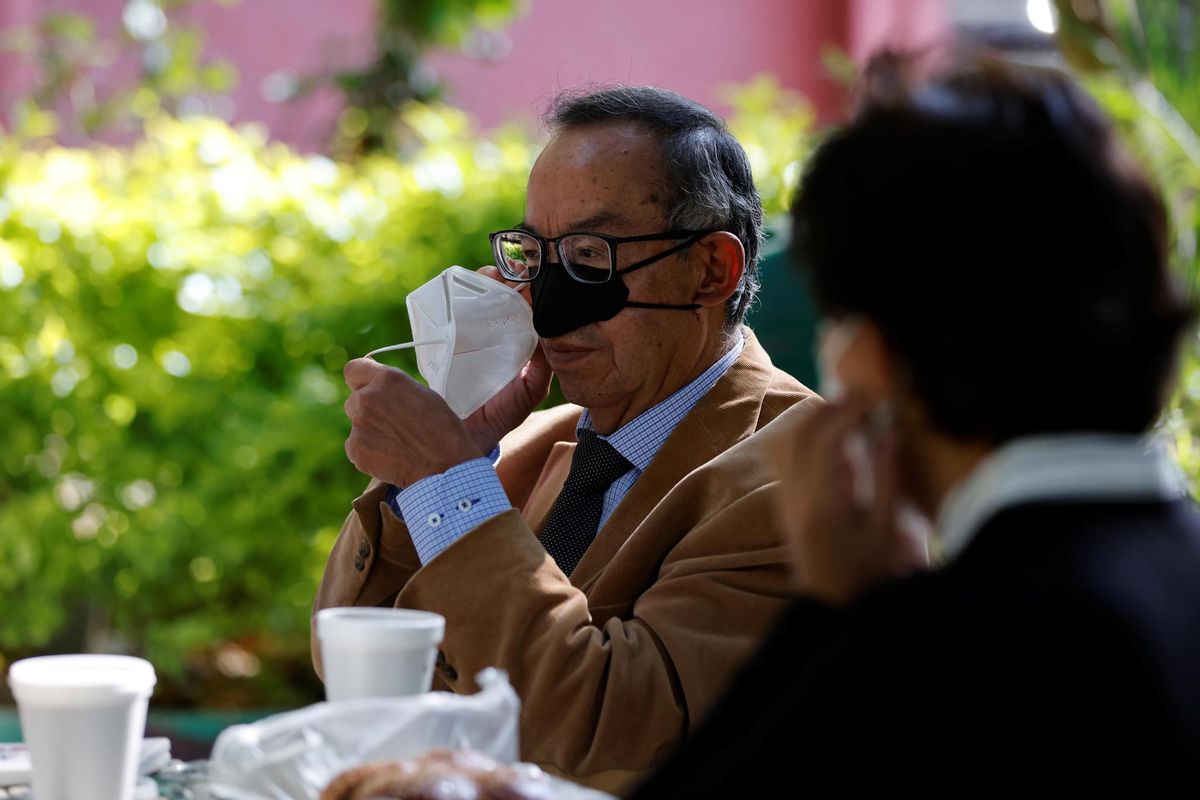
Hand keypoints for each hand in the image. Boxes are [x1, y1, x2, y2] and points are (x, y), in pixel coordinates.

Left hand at [343, 358, 480, 487]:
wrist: (445, 464)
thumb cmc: (442, 429)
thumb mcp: (423, 394)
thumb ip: (395, 388)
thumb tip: (381, 389)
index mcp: (388, 379)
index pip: (354, 369)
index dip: (360, 380)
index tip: (365, 388)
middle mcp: (368, 397)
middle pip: (355, 399)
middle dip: (368, 410)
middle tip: (391, 424)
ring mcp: (359, 424)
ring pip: (356, 424)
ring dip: (368, 431)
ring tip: (395, 443)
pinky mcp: (355, 448)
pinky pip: (355, 447)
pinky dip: (368, 452)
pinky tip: (390, 456)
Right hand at [460, 266, 553, 454]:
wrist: (466, 432)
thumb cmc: (503, 412)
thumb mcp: (531, 388)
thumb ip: (543, 364)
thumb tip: (549, 333)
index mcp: (518, 341)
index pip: (525, 306)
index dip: (528, 288)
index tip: (530, 274)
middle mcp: (495, 333)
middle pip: (502, 295)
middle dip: (507, 278)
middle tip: (510, 271)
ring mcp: (471, 333)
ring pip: (479, 297)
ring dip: (485, 281)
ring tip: (491, 274)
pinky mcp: (448, 337)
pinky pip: (452, 309)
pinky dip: (458, 294)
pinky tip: (465, 286)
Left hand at [770, 397, 927, 604]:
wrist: (829, 603)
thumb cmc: (866, 573)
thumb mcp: (886, 531)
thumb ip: (887, 480)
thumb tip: (888, 432)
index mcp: (822, 507)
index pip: (823, 443)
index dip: (847, 414)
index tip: (873, 401)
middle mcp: (794, 498)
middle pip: (799, 434)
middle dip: (830, 408)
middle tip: (863, 399)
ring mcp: (783, 498)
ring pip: (784, 440)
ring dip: (813, 418)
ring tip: (848, 414)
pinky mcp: (781, 499)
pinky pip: (781, 454)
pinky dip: (802, 434)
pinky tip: (831, 439)